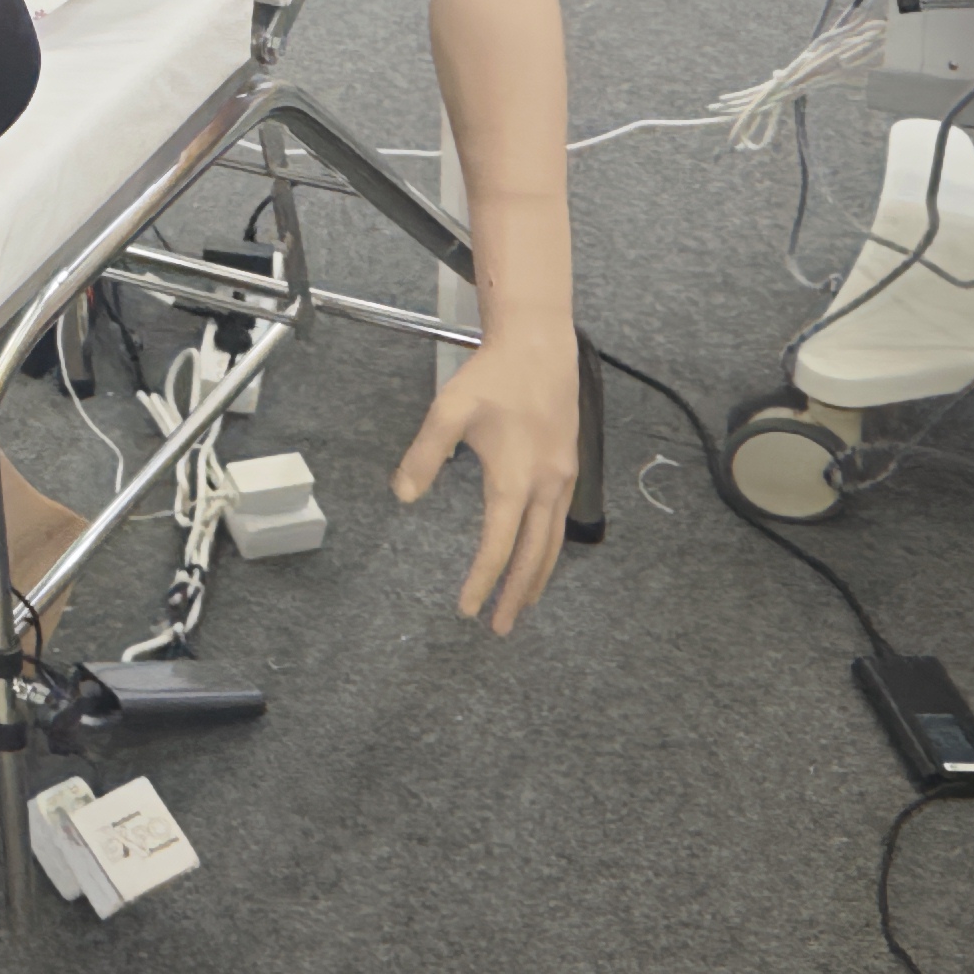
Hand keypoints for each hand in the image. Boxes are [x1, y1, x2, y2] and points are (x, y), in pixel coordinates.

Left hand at [391, 322, 580, 633]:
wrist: (540, 346)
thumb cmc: (493, 376)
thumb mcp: (448, 412)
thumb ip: (424, 456)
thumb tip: (405, 496)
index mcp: (516, 480)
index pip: (498, 545)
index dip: (482, 580)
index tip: (467, 608)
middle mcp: (547, 486)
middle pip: (534, 556)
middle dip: (515, 595)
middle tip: (498, 627)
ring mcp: (564, 478)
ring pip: (553, 542)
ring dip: (536, 577)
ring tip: (519, 605)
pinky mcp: (569, 467)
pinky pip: (560, 521)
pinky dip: (548, 548)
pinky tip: (538, 555)